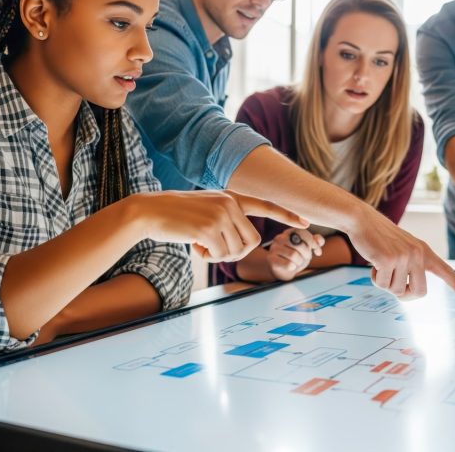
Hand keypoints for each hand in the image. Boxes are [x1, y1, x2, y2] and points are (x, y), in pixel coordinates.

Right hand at [130, 190, 306, 261]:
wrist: (149, 212)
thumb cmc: (175, 216)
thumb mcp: (206, 209)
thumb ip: (226, 218)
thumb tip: (242, 243)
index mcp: (231, 196)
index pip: (265, 205)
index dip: (286, 214)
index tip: (306, 222)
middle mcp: (230, 203)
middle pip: (252, 241)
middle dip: (235, 252)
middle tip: (213, 249)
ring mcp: (221, 214)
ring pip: (237, 250)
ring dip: (219, 255)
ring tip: (200, 244)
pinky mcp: (209, 227)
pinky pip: (220, 254)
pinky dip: (208, 257)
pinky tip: (193, 246)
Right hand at [265, 228, 323, 281]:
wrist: (282, 269)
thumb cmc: (296, 257)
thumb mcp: (307, 248)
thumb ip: (315, 242)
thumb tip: (320, 241)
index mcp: (290, 231)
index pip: (303, 233)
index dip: (313, 243)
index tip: (317, 251)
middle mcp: (280, 237)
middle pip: (299, 244)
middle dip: (307, 254)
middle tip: (306, 258)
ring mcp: (274, 248)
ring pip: (293, 255)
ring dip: (300, 261)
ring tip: (299, 262)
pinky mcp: (271, 259)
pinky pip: (287, 264)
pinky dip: (293, 267)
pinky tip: (292, 267)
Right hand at [349, 208, 454, 299]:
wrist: (363, 219)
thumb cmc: (380, 237)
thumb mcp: (402, 248)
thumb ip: (411, 266)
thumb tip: (410, 292)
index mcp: (424, 251)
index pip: (446, 271)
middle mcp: (418, 254)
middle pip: (419, 293)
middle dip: (405, 295)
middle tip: (393, 284)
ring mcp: (404, 257)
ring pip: (397, 290)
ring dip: (385, 283)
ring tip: (380, 264)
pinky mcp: (388, 260)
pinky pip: (382, 284)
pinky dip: (375, 278)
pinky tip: (373, 261)